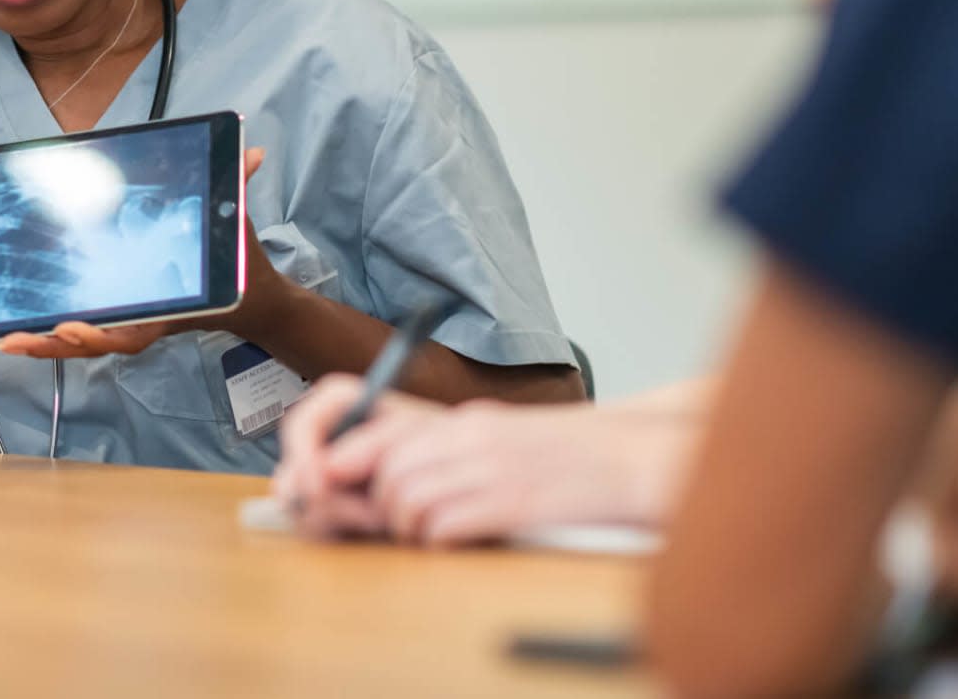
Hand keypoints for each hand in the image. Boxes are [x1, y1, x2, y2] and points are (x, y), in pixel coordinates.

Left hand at [0, 147, 279, 360]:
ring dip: (41, 343)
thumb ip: (239, 189)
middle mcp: (144, 322)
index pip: (131, 332)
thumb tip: (252, 152)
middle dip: (54, 343)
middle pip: (93, 343)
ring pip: (80, 344)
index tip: (70, 326)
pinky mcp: (117, 318)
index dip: (100, 332)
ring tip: (4, 340)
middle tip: (16, 337)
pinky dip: (50, 335)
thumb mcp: (237, 228)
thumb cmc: (238, 266)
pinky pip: (82, 332)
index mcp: (168, 310)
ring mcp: (128, 324)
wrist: (250, 300)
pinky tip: (16, 331)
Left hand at [273, 382, 685, 543]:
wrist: (636, 460)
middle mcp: (470, 433)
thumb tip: (380, 476)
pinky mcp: (514, 500)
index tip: (321, 483)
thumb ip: (445, 450)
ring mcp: (491, 465)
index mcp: (462, 419)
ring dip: (404, 525)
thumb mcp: (499, 441)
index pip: (371, 422)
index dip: (333, 454)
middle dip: (370, 502)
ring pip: (405, 496)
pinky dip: (437, 539)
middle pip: (383, 466)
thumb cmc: (569, 459)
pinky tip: (457, 539)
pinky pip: (444, 523)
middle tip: (380, 522)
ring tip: (428, 532)